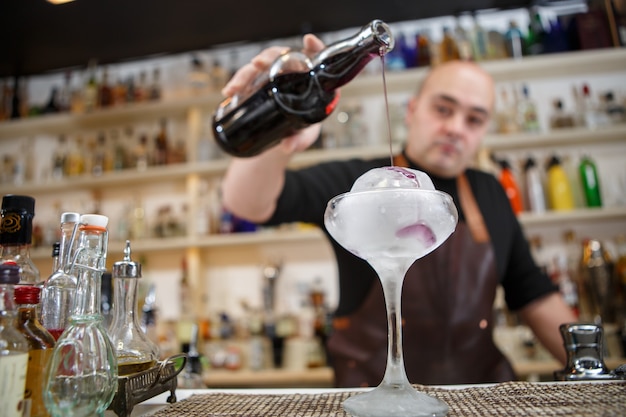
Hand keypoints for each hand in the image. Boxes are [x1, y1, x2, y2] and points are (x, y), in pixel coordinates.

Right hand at [221, 34, 326, 154]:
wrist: (283, 138)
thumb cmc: (301, 132)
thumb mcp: (303, 137)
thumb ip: (299, 141)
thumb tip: (288, 146)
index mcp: (311, 82)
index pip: (315, 58)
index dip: (315, 48)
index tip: (308, 40)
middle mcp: (292, 74)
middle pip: (282, 56)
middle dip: (269, 57)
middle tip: (257, 64)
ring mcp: (273, 77)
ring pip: (261, 65)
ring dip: (246, 72)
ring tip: (234, 87)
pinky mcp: (259, 84)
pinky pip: (248, 78)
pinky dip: (237, 82)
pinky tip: (229, 91)